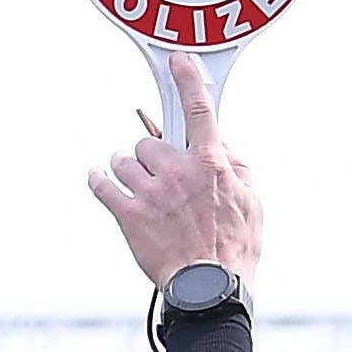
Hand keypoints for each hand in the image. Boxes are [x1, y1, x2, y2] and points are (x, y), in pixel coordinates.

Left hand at [87, 49, 264, 289]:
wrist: (209, 290)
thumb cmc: (235, 250)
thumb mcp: (252, 203)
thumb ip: (237, 167)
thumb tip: (221, 144)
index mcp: (210, 164)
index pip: (200, 110)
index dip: (188, 79)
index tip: (178, 60)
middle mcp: (178, 171)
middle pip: (149, 141)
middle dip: (152, 157)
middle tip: (160, 178)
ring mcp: (150, 192)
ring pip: (123, 160)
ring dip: (127, 170)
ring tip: (139, 190)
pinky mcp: (128, 215)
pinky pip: (101, 183)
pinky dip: (99, 180)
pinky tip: (101, 180)